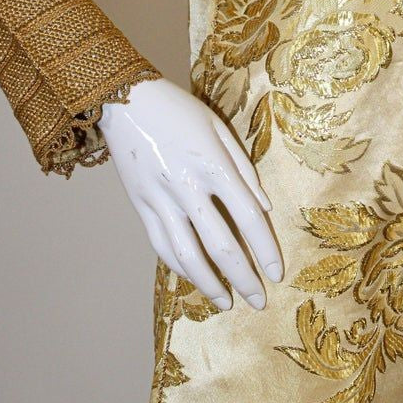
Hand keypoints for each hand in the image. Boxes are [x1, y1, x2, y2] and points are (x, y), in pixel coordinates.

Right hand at [97, 77, 283, 310]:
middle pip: (221, 245)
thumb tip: (264, 206)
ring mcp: (160, 199)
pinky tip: (194, 278)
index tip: (277, 273)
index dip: (265, 249)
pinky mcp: (141, 205)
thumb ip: (243, 167)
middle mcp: (187, 187)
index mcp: (212, 164)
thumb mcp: (217, 127)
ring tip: (226, 302)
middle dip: (243, 278)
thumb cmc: (178, 108)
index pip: (248, 217)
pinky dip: (179, 266)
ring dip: (209, 284)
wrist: (126, 100)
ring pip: (187, 255)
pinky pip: (161, 244)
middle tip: (258, 301)